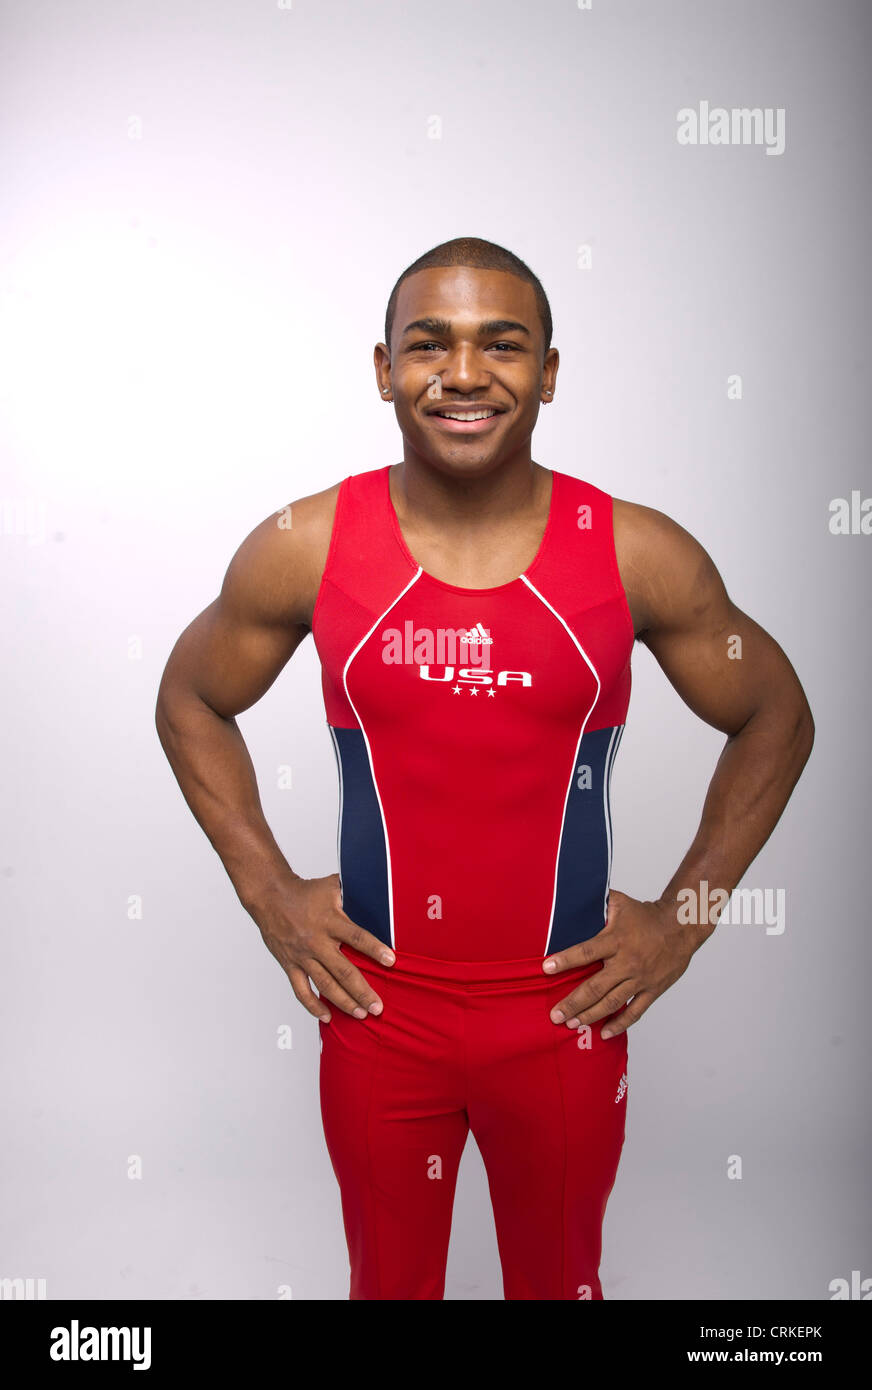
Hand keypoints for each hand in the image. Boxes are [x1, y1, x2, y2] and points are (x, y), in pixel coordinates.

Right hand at [246, 871, 394, 1023]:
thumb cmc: (303, 891)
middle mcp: (317, 942)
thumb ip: (352, 893)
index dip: (375, 949)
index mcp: (330, 921)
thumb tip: (375, 890)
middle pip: (343, 971)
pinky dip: (313, 1006)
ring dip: (344, 1002)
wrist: (269, 897)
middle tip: (378, 1007)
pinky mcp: (289, 965)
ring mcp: (303, 956)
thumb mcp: (331, 887)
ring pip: (325, 985)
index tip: (391, 962)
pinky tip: (326, 1017)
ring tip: (361, 1014)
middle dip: (362, 991)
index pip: (357, 937)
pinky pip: (301, 990)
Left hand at [543, 887, 706, 1037]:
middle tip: (554, 1015)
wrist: (682, 927)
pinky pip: (635, 1012)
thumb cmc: (647, 915)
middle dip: (573, 1002)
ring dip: (590, 1015)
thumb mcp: (621, 903)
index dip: (566, 960)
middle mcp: (627, 962)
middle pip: (596, 987)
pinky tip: (604, 1034)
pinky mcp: (652, 990)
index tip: (546, 969)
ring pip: (612, 1003)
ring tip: (571, 1024)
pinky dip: (619, 1025)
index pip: (586, 951)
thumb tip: (575, 892)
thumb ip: (598, 902)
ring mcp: (640, 979)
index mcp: (616, 940)